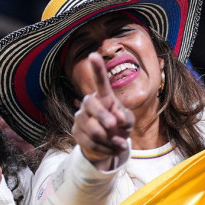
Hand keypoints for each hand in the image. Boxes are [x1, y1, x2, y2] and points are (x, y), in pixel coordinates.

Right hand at [72, 53, 134, 169]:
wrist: (106, 145)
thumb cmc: (119, 127)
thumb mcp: (128, 122)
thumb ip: (126, 118)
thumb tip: (117, 118)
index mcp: (103, 97)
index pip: (100, 82)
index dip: (97, 69)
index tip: (93, 55)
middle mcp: (88, 103)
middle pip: (91, 105)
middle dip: (103, 116)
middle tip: (114, 127)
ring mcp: (80, 117)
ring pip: (92, 128)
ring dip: (109, 139)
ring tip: (120, 144)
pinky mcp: (76, 132)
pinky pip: (90, 142)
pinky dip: (105, 149)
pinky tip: (112, 149)